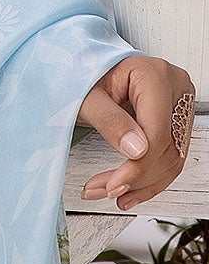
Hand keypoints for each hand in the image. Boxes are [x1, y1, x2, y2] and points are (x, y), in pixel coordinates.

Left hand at [76, 53, 195, 210]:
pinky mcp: (176, 121)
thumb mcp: (87, 96)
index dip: (137, 166)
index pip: (156, 133)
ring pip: (171, 159)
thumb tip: (137, 151)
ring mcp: (179, 105)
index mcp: (155, 75)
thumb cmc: (85, 76)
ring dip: (142, 184)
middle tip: (106, 192)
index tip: (114, 186)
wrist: (88, 70)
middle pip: (166, 149)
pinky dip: (149, 178)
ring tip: (112, 194)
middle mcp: (175, 88)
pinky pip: (170, 157)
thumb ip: (109, 120)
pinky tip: (129, 191)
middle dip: (135, 178)